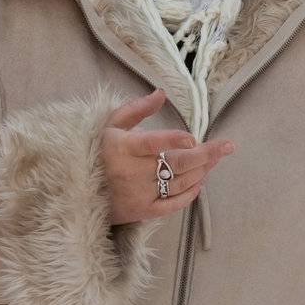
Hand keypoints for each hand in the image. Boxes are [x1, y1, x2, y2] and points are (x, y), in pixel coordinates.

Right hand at [100, 88, 235, 224]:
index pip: (151, 143)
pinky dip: (189, 193)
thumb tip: (161, 93)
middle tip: (226, 146)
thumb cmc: (98, 151)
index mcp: (122, 148)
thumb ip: (137, 109)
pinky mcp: (142, 212)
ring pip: (179, 182)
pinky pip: (172, 204)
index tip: (192, 138)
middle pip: (175, 163)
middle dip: (205, 154)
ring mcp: (138, 194)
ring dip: (201, 170)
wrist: (78, 190)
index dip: (172, 140)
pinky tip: (200, 181)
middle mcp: (131, 172)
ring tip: (216, 158)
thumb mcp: (110, 125)